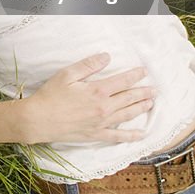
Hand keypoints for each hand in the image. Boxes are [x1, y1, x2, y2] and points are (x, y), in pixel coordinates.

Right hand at [19, 52, 154, 143]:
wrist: (39, 120)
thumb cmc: (51, 95)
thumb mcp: (67, 74)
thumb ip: (88, 65)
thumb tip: (106, 56)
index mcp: (97, 91)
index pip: (122, 81)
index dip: (134, 75)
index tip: (144, 71)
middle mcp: (104, 107)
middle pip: (129, 98)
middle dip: (143, 92)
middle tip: (155, 89)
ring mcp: (101, 122)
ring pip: (127, 114)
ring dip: (141, 108)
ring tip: (151, 103)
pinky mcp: (96, 134)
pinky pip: (118, 136)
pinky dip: (132, 135)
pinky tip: (142, 134)